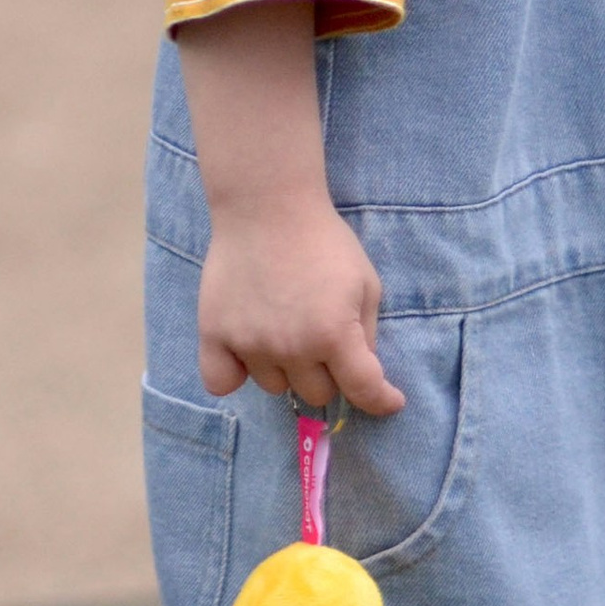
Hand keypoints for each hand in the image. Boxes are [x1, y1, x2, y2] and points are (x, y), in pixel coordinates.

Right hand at [198, 197, 405, 415]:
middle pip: (316, 393)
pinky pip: (221, 382)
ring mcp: (250, 344)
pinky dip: (234, 376)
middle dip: (327, 372)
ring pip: (274, 386)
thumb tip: (363, 370)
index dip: (382, 400)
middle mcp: (292, 348)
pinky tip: (245, 355)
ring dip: (286, 368)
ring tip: (283, 328)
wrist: (267, 205)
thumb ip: (366, 332)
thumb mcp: (365, 282)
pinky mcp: (215, 334)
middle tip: (322, 337)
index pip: (363, 391)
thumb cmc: (323, 240)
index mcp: (334, 335)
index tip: (389, 399)